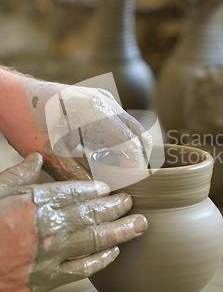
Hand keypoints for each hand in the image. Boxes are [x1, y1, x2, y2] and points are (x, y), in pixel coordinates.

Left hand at [0, 69, 151, 180]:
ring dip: (126, 154)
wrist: (12, 96)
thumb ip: (83, 177)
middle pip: (140, 138)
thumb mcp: (54, 158)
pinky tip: (99, 157)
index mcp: (99, 114)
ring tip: (106, 171)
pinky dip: (117, 143)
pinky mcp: (99, 101)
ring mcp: (104, 99)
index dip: (134, 171)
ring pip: (132, 132)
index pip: (134, 147)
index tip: (124, 188)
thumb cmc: (27, 123)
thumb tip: (105, 194)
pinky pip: (120, 125)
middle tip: (119, 183)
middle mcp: (107, 103)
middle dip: (134, 163)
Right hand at [0, 153, 147, 291]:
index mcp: (34, 202)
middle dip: (117, 208)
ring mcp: (49, 255)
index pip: (75, 192)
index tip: (109, 189)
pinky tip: (115, 253)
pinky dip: (101, 261)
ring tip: (139, 225)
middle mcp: (47, 227)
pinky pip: (81, 269)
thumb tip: (36, 157)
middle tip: (133, 202)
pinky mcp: (45, 280)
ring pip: (94, 240)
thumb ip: (17, 174)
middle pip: (92, 214)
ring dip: (120, 232)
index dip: (97, 191)